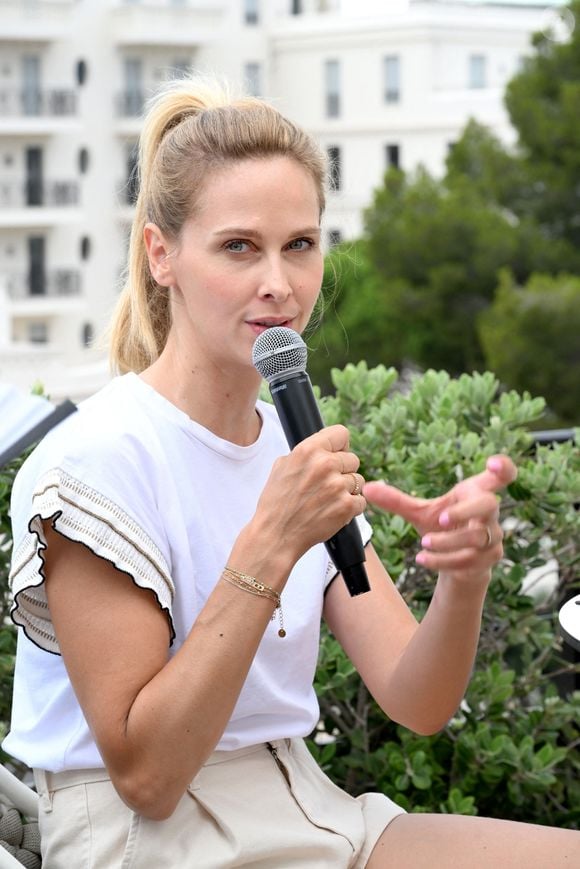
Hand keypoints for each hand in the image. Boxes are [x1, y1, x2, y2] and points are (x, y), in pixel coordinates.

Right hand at [253, 425, 365, 563]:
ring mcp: (338, 486)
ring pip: (358, 480)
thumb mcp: (282, 467)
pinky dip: (350, 507)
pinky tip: (333, 511)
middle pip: (353, 459)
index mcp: (308, 450)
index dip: (340, 445)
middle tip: (327, 485)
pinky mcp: (347, 506)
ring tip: (327, 500)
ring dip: (347, 490)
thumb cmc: (277, 502)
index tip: (337, 454)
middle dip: (343, 471)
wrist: (276, 535)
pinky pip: (361, 501)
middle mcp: (325, 464)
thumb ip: (305, 453)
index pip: (341, 434)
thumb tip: (324, 447)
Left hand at [363, 455, 516, 582]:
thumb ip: (396, 500)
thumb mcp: (419, 512)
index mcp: (475, 492)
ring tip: (424, 543)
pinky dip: (444, 560)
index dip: (502, 468)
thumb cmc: (443, 527)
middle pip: (489, 505)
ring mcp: (492, 537)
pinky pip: (469, 560)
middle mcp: (489, 513)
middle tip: (443, 518)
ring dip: (448, 542)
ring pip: (476, 537)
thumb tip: (368, 488)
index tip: (493, 463)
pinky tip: (423, 559)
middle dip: (466, 511)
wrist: (458, 563)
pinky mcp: (488, 559)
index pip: (500, 476)